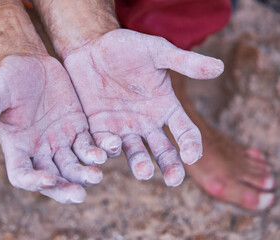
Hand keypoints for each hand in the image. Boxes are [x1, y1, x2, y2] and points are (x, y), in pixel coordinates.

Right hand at [0, 55, 106, 202]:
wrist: (30, 61)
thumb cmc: (6, 78)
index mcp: (18, 147)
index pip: (23, 175)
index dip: (34, 182)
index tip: (48, 179)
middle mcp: (40, 149)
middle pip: (54, 178)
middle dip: (65, 187)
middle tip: (79, 194)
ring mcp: (61, 139)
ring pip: (74, 164)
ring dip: (86, 172)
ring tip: (97, 173)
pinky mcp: (78, 127)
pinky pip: (90, 143)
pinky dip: (100, 149)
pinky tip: (110, 149)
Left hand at [64, 29, 223, 185]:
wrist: (93, 47)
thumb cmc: (128, 48)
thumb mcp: (158, 52)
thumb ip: (185, 62)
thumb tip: (220, 67)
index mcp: (166, 108)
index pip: (186, 132)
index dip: (191, 145)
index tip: (191, 155)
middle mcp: (147, 123)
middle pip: (163, 151)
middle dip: (170, 166)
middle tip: (173, 180)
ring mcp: (123, 127)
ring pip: (135, 153)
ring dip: (140, 165)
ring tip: (144, 172)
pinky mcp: (100, 128)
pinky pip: (105, 145)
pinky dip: (108, 150)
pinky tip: (110, 148)